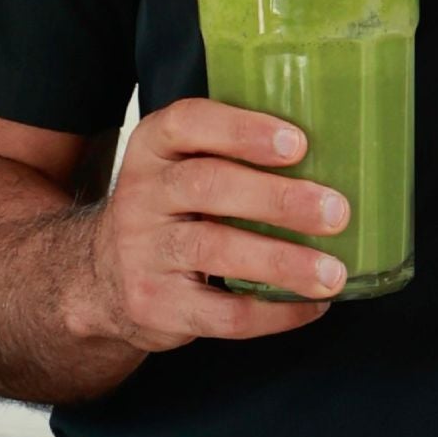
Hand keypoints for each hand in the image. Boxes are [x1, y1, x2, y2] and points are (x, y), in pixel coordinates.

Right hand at [68, 97, 348, 354]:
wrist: (100, 278)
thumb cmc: (170, 211)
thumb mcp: (179, 168)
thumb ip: (232, 155)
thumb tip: (337, 153)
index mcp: (154, 148)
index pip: (188, 123)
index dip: (242, 129)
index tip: (297, 143)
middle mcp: (142, 195)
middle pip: (208, 186)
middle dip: (277, 199)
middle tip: (335, 211)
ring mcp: (144, 253)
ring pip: (214, 250)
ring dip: (282, 261)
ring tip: (332, 272)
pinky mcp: (157, 305)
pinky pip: (221, 313)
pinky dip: (273, 312)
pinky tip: (311, 305)